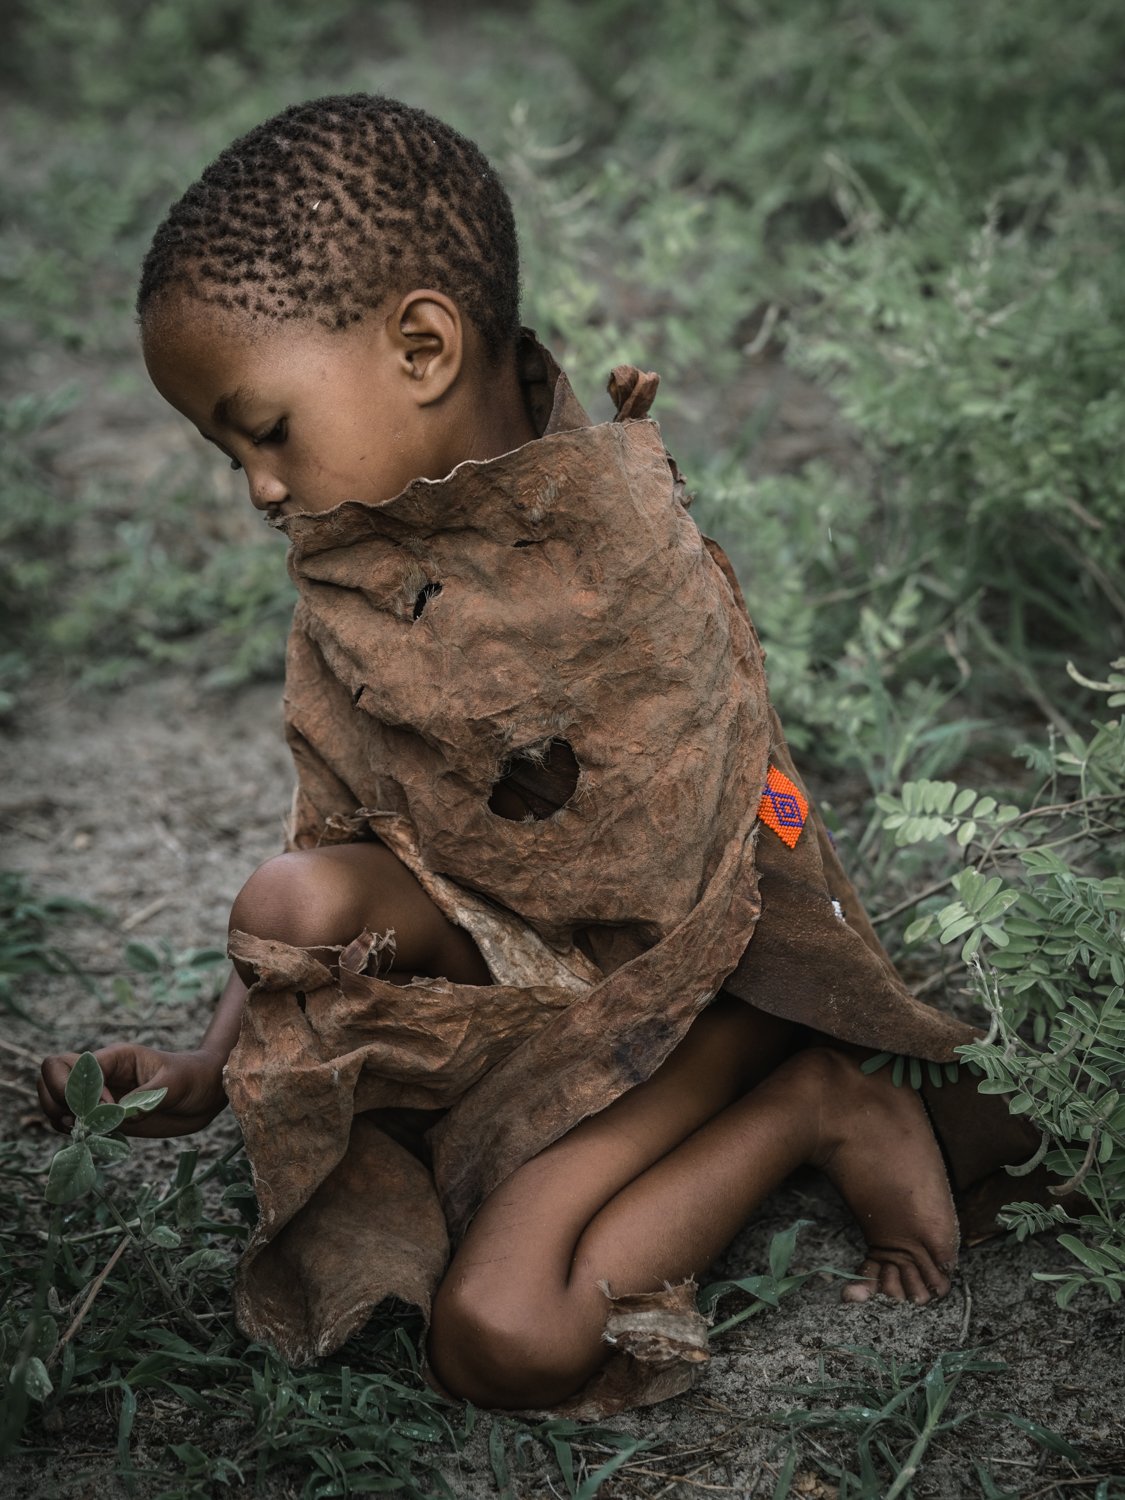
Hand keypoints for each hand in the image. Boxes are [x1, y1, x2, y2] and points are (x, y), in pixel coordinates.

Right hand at [38, 1044, 228, 1137]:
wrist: (205, 1093)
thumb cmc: (194, 1078)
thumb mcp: (176, 1083)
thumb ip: (148, 1097)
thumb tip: (121, 1115)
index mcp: (115, 1057)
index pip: (73, 1064)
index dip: (80, 1089)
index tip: (109, 1106)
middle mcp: (101, 1074)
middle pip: (51, 1074)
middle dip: (57, 1099)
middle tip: (81, 1120)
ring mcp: (99, 1094)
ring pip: (54, 1097)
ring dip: (57, 1116)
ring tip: (81, 1130)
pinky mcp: (103, 1115)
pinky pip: (69, 1119)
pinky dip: (69, 1130)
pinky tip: (89, 1137)